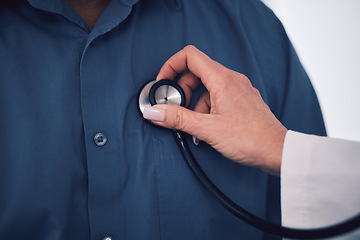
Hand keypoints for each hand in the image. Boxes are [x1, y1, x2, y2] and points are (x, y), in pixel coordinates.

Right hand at [143, 45, 286, 174]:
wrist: (277, 151)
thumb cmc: (251, 139)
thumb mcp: (207, 129)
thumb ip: (178, 119)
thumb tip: (155, 112)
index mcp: (222, 79)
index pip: (190, 55)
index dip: (171, 65)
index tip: (163, 82)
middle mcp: (232, 79)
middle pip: (196, 71)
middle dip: (182, 89)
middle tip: (177, 108)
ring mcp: (238, 89)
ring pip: (207, 86)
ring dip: (194, 103)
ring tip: (194, 124)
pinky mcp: (242, 101)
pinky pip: (218, 96)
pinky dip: (207, 108)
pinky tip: (207, 127)